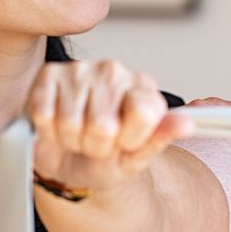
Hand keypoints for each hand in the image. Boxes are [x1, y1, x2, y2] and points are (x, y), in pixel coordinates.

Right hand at [26, 61, 194, 194]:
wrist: (69, 162)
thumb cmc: (106, 158)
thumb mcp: (136, 158)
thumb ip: (160, 139)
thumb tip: (186, 124)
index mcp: (144, 88)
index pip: (144, 112)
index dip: (129, 139)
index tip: (125, 143)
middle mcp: (115, 72)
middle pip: (104, 124)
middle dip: (97, 145)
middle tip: (96, 142)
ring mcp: (81, 69)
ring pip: (72, 122)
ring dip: (71, 140)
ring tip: (77, 135)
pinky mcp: (49, 74)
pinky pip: (45, 115)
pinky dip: (49, 131)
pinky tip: (57, 126)